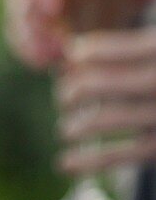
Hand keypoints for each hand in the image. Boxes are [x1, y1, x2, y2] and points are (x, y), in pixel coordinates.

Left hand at [58, 26, 155, 173]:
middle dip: (72, 90)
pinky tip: (67, 163)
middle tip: (64, 97)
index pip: (104, 50)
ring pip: (106, 119)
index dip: (80, 55)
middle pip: (98, 83)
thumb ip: (135, 36)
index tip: (69, 59)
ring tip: (66, 130)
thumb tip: (76, 48)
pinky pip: (123, 154)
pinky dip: (89, 161)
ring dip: (76, 126)